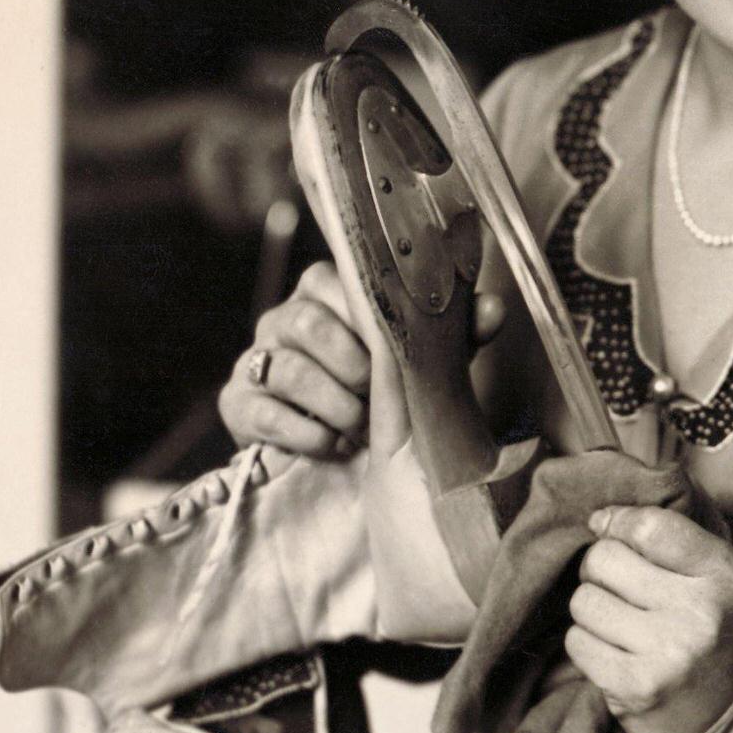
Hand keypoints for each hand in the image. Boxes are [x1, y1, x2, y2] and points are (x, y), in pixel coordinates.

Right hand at [219, 261, 506, 459]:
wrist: (350, 452)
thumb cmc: (389, 390)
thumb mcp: (427, 360)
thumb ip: (459, 333)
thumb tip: (494, 307)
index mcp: (327, 292)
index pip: (333, 280)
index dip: (365, 318)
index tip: (393, 350)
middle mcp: (285, 318)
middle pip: (305, 322)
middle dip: (351, 367)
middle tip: (379, 397)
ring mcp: (257, 360)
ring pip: (286, 368)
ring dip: (333, 403)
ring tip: (361, 426)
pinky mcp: (238, 404)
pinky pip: (262, 411)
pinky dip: (306, 432)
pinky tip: (335, 445)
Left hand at [565, 505, 732, 732]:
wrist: (726, 716)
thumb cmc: (706, 629)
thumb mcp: (709, 575)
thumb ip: (663, 537)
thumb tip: (598, 518)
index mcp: (724, 574)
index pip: (649, 525)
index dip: (620, 523)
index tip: (613, 532)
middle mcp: (701, 611)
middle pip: (605, 558)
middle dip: (601, 570)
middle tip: (621, 591)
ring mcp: (669, 652)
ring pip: (584, 600)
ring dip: (592, 611)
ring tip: (621, 626)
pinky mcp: (636, 687)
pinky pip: (577, 642)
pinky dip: (587, 645)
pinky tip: (614, 653)